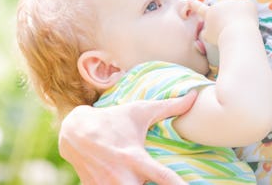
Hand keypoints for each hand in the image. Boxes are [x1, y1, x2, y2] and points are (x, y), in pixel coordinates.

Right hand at [58, 91, 196, 183]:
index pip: (164, 178)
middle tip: (158, 180)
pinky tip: (124, 178)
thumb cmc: (114, 120)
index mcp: (136, 159)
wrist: (76, 131)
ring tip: (141, 177)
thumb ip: (169, 106)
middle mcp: (122, 177)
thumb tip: (195, 95)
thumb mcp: (140, 111)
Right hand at [198, 0, 258, 45]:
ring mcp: (234, 1)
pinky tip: (249, 22)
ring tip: (240, 28)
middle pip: (225, 12)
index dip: (194, 4)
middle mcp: (220, 5)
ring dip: (239, 17)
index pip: (200, 8)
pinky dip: (249, 15)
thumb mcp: (209, 37)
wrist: (238, 35)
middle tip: (233, 31)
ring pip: (237, 10)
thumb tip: (206, 30)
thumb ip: (206, 32)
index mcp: (210, 13)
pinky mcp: (246, 2)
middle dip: (229, 20)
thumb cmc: (222, 38)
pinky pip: (248, 8)